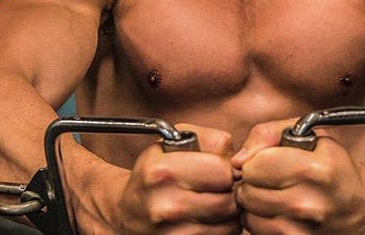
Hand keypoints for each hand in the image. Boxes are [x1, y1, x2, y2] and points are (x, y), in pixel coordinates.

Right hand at [115, 123, 241, 233]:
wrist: (126, 215)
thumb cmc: (154, 174)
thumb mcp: (171, 144)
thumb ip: (208, 139)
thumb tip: (237, 157)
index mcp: (163, 171)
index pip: (222, 172)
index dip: (226, 169)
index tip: (218, 170)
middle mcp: (166, 206)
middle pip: (229, 201)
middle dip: (230, 192)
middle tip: (220, 188)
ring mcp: (173, 234)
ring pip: (230, 225)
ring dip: (229, 214)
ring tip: (213, 203)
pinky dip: (221, 230)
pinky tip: (208, 220)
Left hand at [231, 119, 364, 234]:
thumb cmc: (334, 168)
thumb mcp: (310, 136)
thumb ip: (269, 133)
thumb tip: (237, 160)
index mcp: (314, 170)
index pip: (254, 166)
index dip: (256, 161)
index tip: (267, 162)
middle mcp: (308, 205)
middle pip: (247, 193)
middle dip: (253, 183)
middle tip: (270, 180)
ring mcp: (302, 233)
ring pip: (248, 217)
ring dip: (255, 206)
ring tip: (275, 197)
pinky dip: (262, 224)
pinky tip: (278, 214)